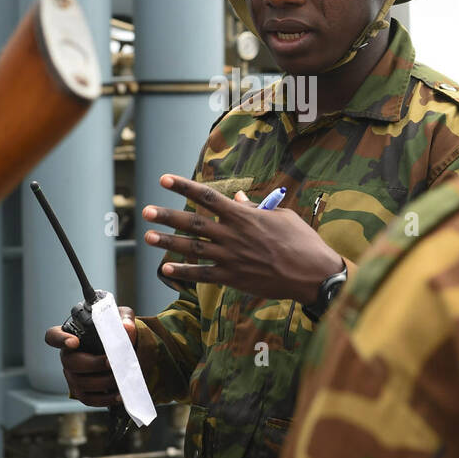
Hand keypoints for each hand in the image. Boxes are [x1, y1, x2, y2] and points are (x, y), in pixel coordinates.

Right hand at [44, 307, 136, 406]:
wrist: (122, 351)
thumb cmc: (115, 331)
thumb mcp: (121, 318)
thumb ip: (124, 319)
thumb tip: (126, 328)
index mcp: (70, 335)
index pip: (53, 336)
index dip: (60, 339)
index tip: (74, 342)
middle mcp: (67, 356)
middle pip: (70, 362)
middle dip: (93, 364)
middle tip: (111, 362)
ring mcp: (72, 376)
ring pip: (81, 382)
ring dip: (103, 382)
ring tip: (121, 378)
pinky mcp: (81, 392)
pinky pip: (89, 398)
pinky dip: (105, 399)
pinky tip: (119, 394)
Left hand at [142, 174, 343, 303]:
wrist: (312, 273)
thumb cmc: (301, 241)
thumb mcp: (280, 216)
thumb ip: (254, 208)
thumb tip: (235, 198)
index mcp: (243, 215)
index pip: (207, 197)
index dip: (184, 187)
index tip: (164, 179)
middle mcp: (232, 235)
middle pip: (193, 222)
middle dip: (167, 216)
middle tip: (146, 211)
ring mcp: (231, 258)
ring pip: (193, 248)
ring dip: (168, 242)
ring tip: (148, 236)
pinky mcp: (233, 278)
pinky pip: (203, 274)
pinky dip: (184, 272)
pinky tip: (166, 269)